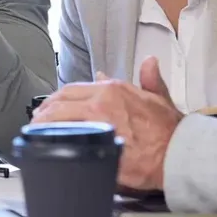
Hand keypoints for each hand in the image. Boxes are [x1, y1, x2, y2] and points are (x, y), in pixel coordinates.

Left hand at [29, 57, 182, 190]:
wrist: (180, 154)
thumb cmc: (171, 130)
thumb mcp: (160, 98)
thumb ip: (149, 80)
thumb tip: (148, 63)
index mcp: (113, 90)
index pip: (72, 90)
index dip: (56, 99)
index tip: (49, 107)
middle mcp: (101, 102)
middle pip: (60, 103)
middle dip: (44, 112)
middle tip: (36, 121)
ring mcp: (98, 123)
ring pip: (59, 120)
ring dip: (44, 126)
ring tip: (36, 134)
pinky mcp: (98, 145)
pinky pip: (69, 141)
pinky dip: (56, 143)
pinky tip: (48, 148)